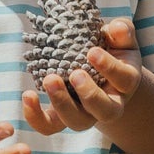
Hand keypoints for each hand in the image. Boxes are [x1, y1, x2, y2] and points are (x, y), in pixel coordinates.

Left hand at [21, 17, 142, 135]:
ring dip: (62, 104)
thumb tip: (115, 27)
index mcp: (125, 82)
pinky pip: (50, 126)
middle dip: (89, 94)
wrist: (101, 73)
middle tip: (74, 74)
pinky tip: (28, 95)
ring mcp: (86, 114)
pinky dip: (36, 116)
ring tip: (49, 80)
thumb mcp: (121, 38)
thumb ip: (122, 31)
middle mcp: (109, 104)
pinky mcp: (62, 116)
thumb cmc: (112, 50)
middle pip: (105, 110)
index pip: (124, 79)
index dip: (109, 67)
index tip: (92, 52)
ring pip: (77, 121)